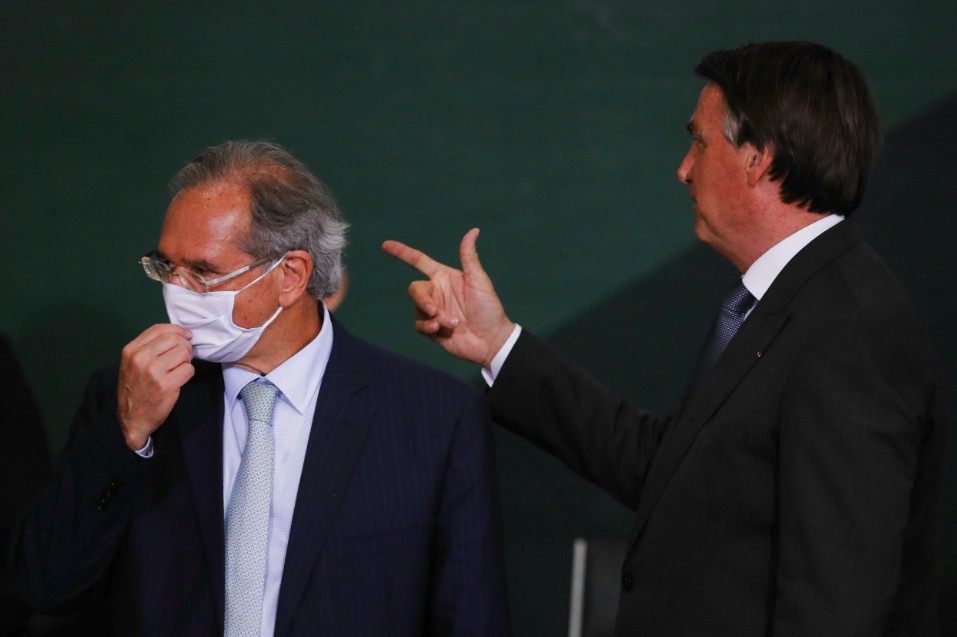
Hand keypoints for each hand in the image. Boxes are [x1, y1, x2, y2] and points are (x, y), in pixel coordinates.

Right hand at [117, 324, 194, 450]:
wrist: (132, 419)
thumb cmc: (135, 389)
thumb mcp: (132, 364)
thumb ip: (149, 347)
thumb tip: (177, 334)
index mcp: (131, 350)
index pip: (159, 329)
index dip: (177, 330)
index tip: (186, 336)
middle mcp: (140, 359)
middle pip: (175, 339)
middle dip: (185, 346)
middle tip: (184, 356)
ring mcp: (152, 372)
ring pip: (184, 352)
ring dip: (187, 360)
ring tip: (180, 368)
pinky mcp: (165, 386)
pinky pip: (189, 369)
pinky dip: (188, 373)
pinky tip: (180, 380)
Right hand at [382, 228, 514, 366]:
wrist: (491, 340)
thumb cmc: (488, 308)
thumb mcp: (478, 280)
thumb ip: (469, 256)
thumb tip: (474, 230)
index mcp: (444, 277)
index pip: (419, 261)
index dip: (402, 253)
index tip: (386, 245)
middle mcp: (437, 293)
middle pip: (414, 289)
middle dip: (421, 299)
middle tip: (433, 310)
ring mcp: (434, 312)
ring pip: (416, 308)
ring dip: (433, 316)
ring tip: (452, 324)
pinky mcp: (432, 329)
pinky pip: (419, 325)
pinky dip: (428, 327)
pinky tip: (441, 330)